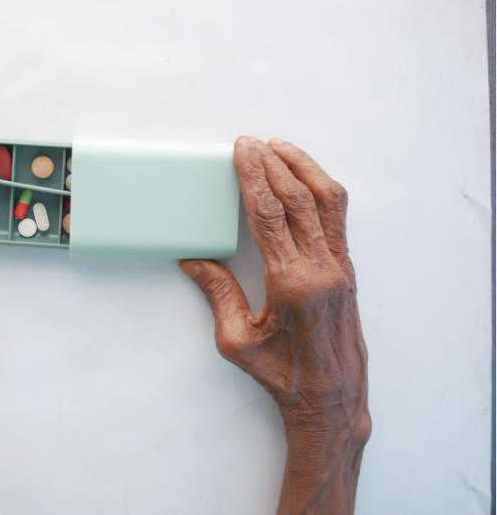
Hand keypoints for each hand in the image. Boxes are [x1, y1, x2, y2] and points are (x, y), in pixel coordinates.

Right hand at [180, 137, 369, 513]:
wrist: (332, 398)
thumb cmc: (284, 375)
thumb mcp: (237, 340)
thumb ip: (218, 293)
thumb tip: (194, 260)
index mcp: (291, 283)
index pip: (269, 215)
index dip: (252, 177)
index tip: (242, 151)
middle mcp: (321, 268)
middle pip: (298, 199)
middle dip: (273, 164)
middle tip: (252, 142)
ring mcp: (339, 267)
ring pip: (327, 201)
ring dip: (304, 168)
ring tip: (282, 147)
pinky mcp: (347, 270)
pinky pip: (336, 218)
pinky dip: (320, 190)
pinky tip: (305, 179)